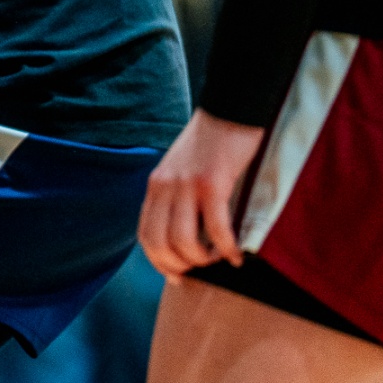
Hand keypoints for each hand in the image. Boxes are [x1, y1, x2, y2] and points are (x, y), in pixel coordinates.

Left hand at [139, 109, 265, 278]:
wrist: (230, 107)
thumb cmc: (213, 142)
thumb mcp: (182, 168)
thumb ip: (178, 196)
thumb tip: (186, 233)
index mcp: (156, 185)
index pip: (145, 234)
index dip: (158, 261)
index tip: (176, 276)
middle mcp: (165, 186)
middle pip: (160, 243)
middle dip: (180, 265)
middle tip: (201, 269)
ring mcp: (186, 185)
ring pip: (184, 240)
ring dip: (202, 259)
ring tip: (219, 258)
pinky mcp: (212, 183)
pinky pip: (216, 228)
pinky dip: (227, 247)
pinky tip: (237, 254)